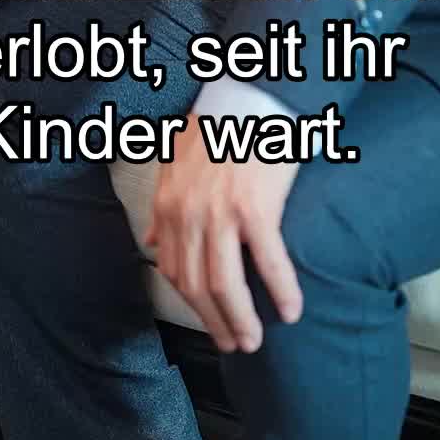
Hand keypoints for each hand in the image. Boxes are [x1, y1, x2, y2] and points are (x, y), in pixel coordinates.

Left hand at [146, 118, 302, 354]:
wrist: (249, 95)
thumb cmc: (218, 126)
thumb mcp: (174, 162)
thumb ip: (161, 205)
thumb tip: (147, 240)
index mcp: (168, 205)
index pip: (172, 271)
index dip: (191, 305)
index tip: (208, 321)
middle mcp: (188, 215)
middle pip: (196, 286)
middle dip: (215, 322)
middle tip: (234, 344)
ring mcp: (220, 214)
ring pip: (225, 285)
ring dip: (241, 320)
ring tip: (255, 339)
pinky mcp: (255, 208)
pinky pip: (268, 263)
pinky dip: (280, 292)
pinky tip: (291, 311)